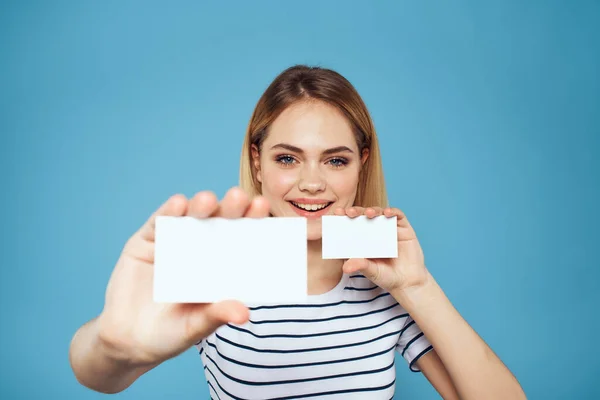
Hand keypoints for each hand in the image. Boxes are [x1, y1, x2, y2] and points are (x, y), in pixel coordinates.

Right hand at [96, 187, 269, 367]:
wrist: (127, 341)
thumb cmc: (170, 334)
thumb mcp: (195, 327)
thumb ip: (215, 316)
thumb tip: (245, 314)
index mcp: (220, 264)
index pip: (241, 238)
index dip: (252, 222)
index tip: (263, 207)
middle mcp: (200, 247)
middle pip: (219, 221)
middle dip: (230, 207)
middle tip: (240, 197)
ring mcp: (173, 241)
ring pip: (190, 217)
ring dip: (200, 205)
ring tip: (207, 200)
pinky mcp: (146, 241)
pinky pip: (158, 222)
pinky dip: (167, 211)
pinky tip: (178, 203)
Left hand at [334, 206, 429, 293]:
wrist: (408, 283)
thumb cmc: (386, 277)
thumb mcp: (371, 272)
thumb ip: (360, 266)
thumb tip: (345, 267)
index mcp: (363, 239)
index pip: (352, 225)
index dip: (344, 218)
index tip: (336, 214)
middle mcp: (375, 231)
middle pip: (363, 216)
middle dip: (356, 212)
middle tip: (349, 212)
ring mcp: (389, 228)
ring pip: (380, 213)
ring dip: (373, 210)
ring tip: (369, 213)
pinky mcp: (404, 229)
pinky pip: (398, 216)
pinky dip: (393, 212)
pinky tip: (387, 213)